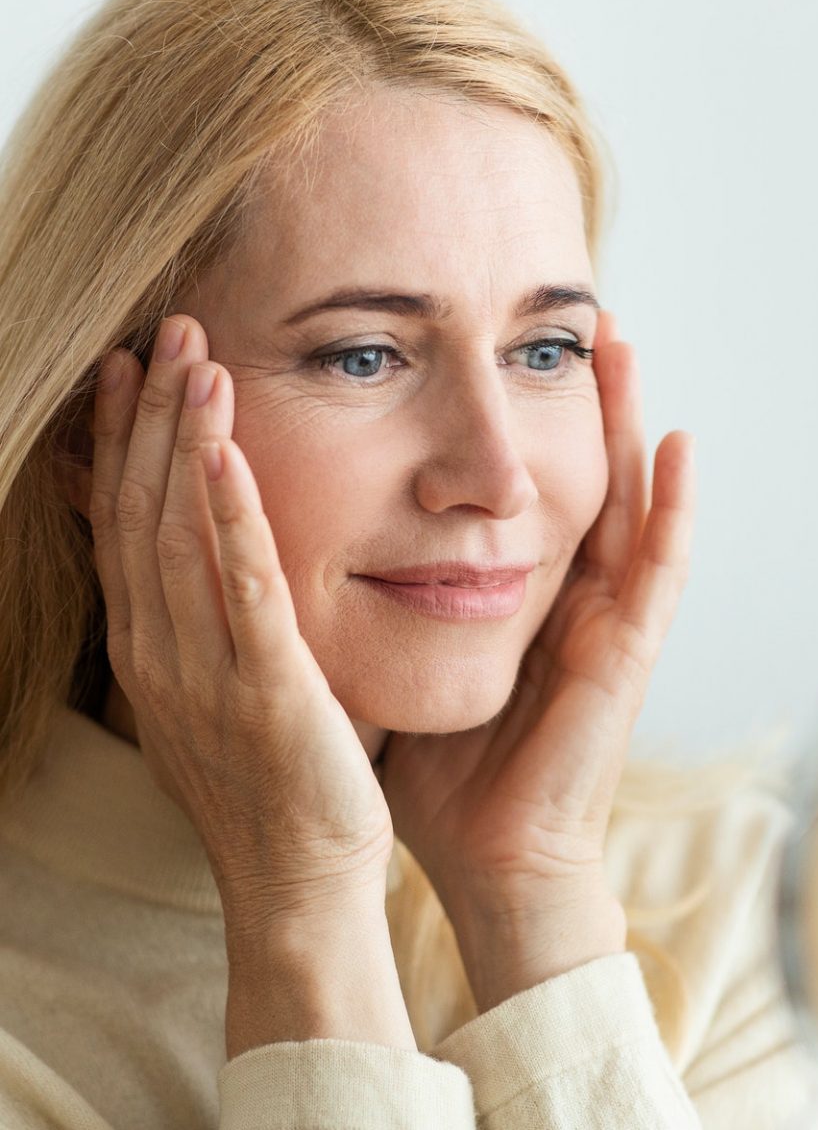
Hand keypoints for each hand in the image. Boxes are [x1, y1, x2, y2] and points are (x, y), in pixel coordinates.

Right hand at [89, 314, 394, 929]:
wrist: (300, 879)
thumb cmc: (273, 779)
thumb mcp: (215, 687)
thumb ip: (201, 615)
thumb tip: (196, 546)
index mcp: (150, 648)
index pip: (124, 522)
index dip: (123, 441)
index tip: (133, 367)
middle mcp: (160, 652)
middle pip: (142, 512)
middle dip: (151, 419)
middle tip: (167, 332)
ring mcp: (206, 673)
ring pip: (180, 536)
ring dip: (184, 444)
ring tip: (196, 362)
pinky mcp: (268, 690)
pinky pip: (243, 591)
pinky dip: (232, 518)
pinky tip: (228, 454)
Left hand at [378, 309, 696, 942]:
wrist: (486, 860)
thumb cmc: (444, 771)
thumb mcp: (402, 664)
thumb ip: (374, 605)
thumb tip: (304, 543)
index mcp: (518, 597)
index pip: (525, 489)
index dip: (516, 419)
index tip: (491, 348)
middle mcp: (569, 597)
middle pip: (580, 475)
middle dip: (577, 397)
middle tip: (569, 316)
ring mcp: (605, 623)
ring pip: (627, 501)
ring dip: (626, 422)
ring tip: (620, 344)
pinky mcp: (626, 656)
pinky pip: (660, 571)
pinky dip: (673, 508)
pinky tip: (676, 444)